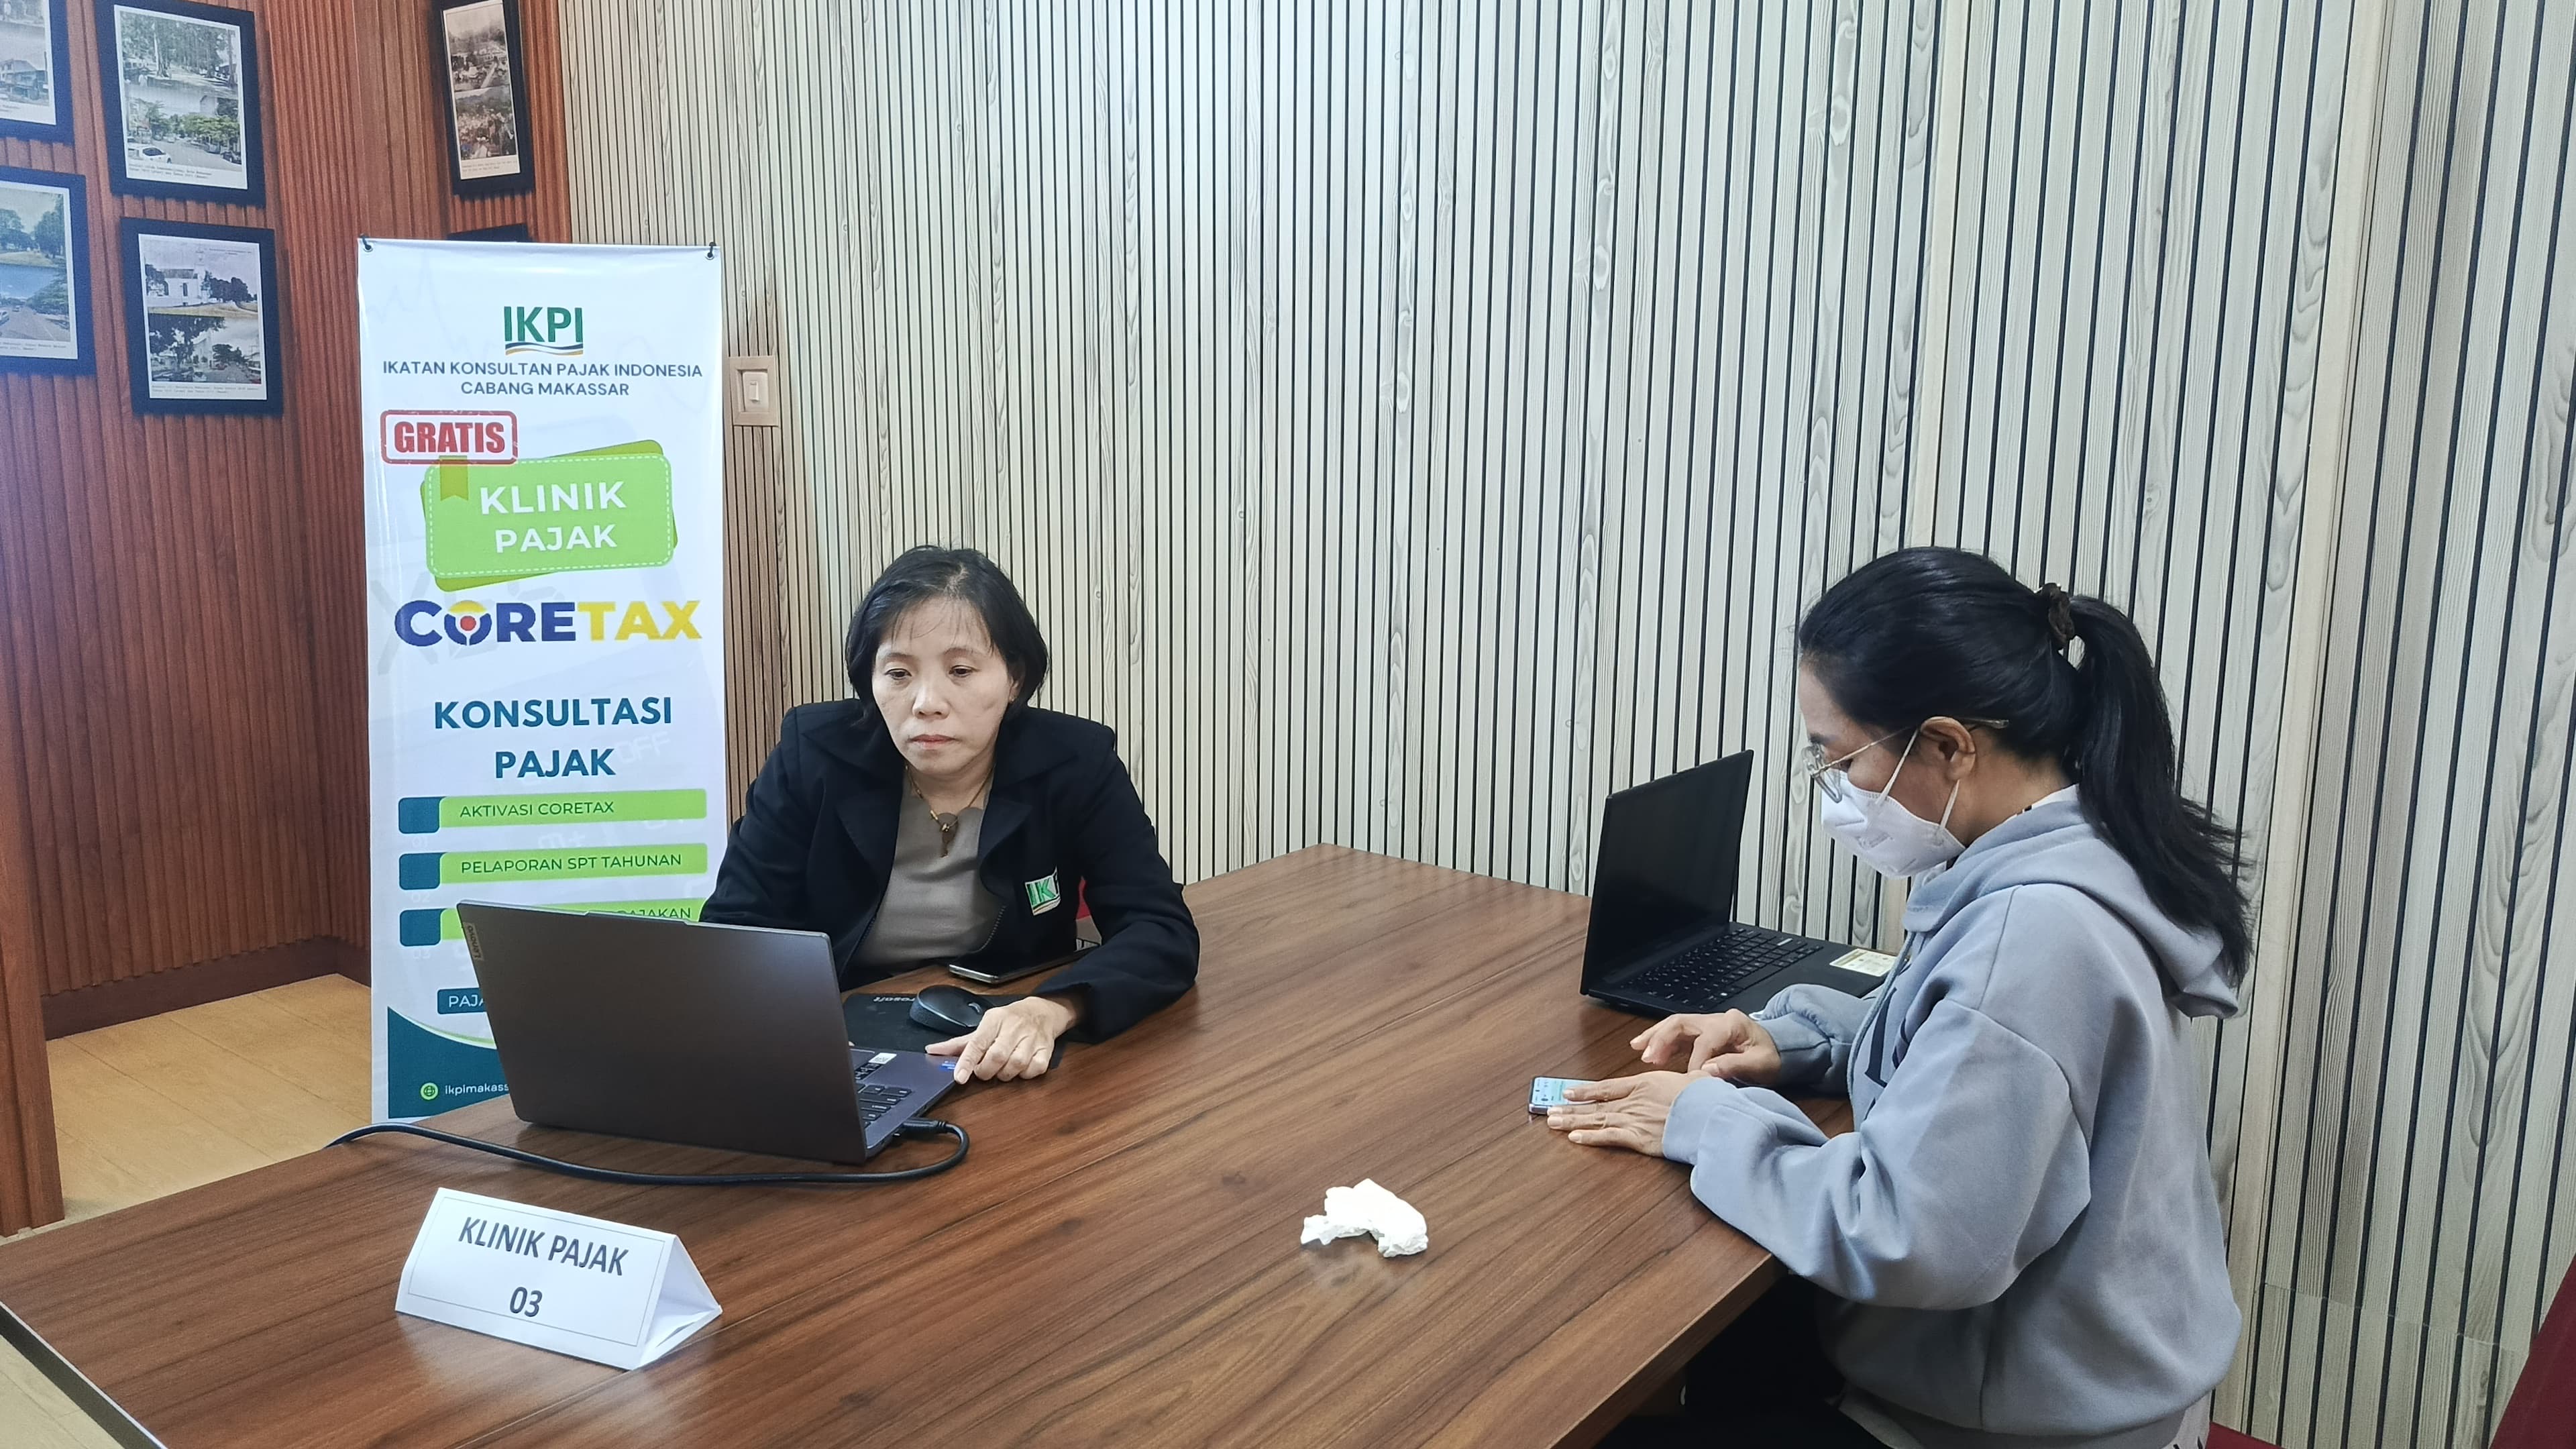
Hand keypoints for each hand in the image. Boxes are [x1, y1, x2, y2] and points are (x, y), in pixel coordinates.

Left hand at [927, 996, 1076, 1081]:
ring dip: (1005, 1074)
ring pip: (1015, 1066)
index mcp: (994, 1020)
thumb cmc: (1009, 1020)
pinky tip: (1020, 1068)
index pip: (977, 1042)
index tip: (959, 1077)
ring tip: (1002, 1068)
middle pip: (997, 1057)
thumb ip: (959, 1043)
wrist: (1042, 1011)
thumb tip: (933, 1051)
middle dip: (986, 1070)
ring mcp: (1032, 1039)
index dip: (967, 1061)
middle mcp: (1014, 1028)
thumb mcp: (984, 1025)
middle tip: (983, 1071)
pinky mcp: (1046, 1050)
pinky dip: (1025, 1075)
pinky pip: (1034, 1071)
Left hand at [1544, 1072, 1691, 1155]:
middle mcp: (1633, 1100)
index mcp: (1644, 1083)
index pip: (1607, 1087)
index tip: (1569, 1092)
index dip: (1586, 1091)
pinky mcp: (1638, 1138)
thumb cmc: (1705, 1096)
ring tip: (1553, 1122)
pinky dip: (1590, 1138)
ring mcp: (1633, 1119)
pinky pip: (1608, 1138)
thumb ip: (1688, 1078)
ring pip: (1596, 1119)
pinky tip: (1574, 1138)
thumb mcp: (1695, 1079)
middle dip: (1571, 1108)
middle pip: (1596, 1105)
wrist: (1709, 1113)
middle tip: (1550, 1110)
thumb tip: (1698, 1074)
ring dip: (1572, 1121)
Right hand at [1631, 1010, 1780, 1083]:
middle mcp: (1715, 1019)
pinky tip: (1647, 1052)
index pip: (1706, 1039)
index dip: (1695, 1059)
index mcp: (1731, 1024)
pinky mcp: (1701, 1034)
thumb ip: (1735, 1065)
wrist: (1781, 1050)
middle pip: (1681, 1023)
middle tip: (1647, 1058)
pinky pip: (1677, 1035)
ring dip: (1655, 1037)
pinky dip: (1661, 1041)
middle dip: (1662, 1039)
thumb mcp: (1761, 1064)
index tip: (1689, 1078)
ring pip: (1675, 1026)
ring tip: (1638, 1049)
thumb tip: (1707, 1070)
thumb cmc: (1772, 1057)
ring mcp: (1707, 1025)